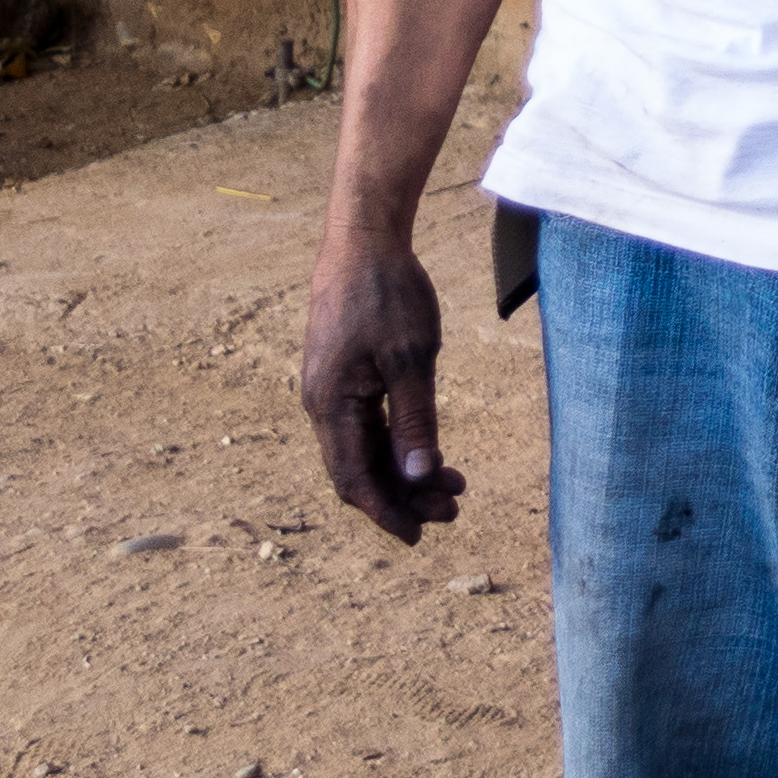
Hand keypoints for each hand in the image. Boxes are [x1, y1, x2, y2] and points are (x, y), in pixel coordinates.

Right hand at [298, 239, 467, 543]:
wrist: (363, 240)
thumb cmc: (386, 293)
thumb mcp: (410, 358)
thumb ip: (414, 420)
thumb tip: (418, 475)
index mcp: (332, 405)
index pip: (354, 480)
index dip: (386, 512)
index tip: (420, 536)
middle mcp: (324, 404)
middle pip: (360, 470)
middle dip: (404, 496)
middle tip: (453, 510)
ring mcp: (333, 389)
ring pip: (367, 449)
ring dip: (406, 472)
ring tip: (454, 486)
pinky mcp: (345, 375)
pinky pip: (368, 425)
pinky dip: (399, 443)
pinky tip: (431, 452)